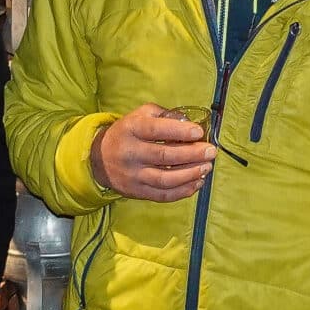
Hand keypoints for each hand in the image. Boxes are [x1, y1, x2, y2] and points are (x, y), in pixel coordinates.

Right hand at [90, 103, 214, 201]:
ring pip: (165, 179)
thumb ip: (164, 115)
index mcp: (132, 129)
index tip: (199, 132)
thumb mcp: (140, 115)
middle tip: (211, 151)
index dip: (179, 131)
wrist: (99, 159)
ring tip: (206, 167)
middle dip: (192, 154)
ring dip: (190, 174)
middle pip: (164, 156)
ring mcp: (134, 175)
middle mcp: (131, 153)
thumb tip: (188, 122)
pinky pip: (163, 195)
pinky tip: (196, 182)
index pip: (156, 130)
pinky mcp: (137, 192)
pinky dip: (183, 191)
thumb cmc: (127, 133)